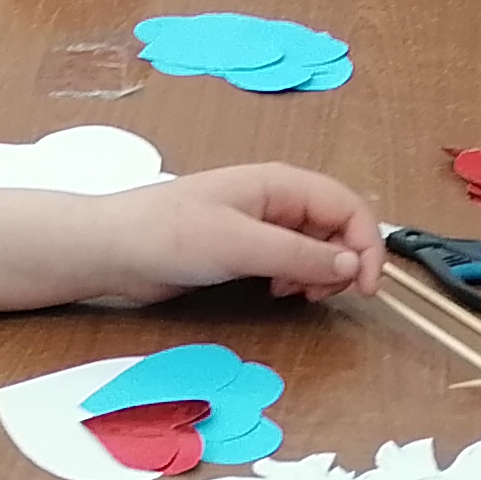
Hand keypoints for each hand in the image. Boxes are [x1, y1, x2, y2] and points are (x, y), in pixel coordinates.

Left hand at [92, 164, 382, 301]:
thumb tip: (354, 266)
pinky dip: (295, 279)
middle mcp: (278, 200)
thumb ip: (300, 255)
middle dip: (342, 262)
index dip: (368, 246)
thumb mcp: (240, 244)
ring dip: (318, 274)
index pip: (349, 207)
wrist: (113, 249)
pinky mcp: (245, 249)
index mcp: (281, 184)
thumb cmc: (170, 234)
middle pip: (338, 227)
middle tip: (319, 295)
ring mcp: (262, 225)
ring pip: (317, 248)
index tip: (368, 289)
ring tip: (291, 293)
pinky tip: (274, 291)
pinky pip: (291, 261)